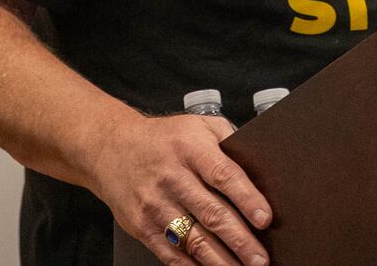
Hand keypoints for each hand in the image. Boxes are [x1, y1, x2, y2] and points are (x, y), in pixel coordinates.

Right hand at [88, 111, 272, 265]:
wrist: (111, 148)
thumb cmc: (163, 139)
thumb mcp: (199, 125)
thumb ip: (229, 141)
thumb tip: (259, 165)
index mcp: (191, 148)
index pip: (223, 175)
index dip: (247, 198)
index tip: (265, 218)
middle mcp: (173, 177)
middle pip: (212, 213)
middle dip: (240, 240)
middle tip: (260, 258)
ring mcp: (156, 204)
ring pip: (194, 239)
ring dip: (221, 260)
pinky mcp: (143, 226)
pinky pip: (171, 253)